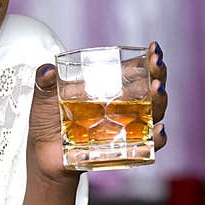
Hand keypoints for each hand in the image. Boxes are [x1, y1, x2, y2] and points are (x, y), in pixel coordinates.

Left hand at [26, 40, 168, 179]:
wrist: (43, 155)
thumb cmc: (47, 122)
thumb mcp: (43, 98)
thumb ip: (45, 81)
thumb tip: (47, 70)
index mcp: (108, 88)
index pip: (135, 71)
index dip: (147, 59)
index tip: (153, 49)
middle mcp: (123, 106)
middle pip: (151, 89)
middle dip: (158, 75)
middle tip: (156, 65)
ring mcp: (126, 127)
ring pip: (155, 113)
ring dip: (160, 101)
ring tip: (157, 89)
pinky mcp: (124, 149)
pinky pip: (147, 145)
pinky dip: (157, 139)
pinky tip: (158, 130)